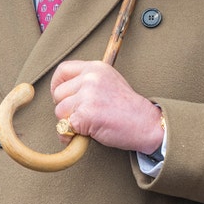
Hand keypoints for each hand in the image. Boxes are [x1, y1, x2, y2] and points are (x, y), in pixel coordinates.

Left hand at [49, 60, 163, 154]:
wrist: (146, 123)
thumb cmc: (128, 108)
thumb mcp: (109, 82)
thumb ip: (87, 81)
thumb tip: (61, 92)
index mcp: (96, 68)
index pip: (63, 70)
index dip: (56, 84)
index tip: (60, 96)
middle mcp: (90, 78)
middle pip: (58, 93)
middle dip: (65, 108)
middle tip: (81, 115)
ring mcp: (88, 95)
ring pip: (60, 111)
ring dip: (69, 122)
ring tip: (88, 125)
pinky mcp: (86, 114)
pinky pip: (65, 127)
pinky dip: (72, 135)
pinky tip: (87, 134)